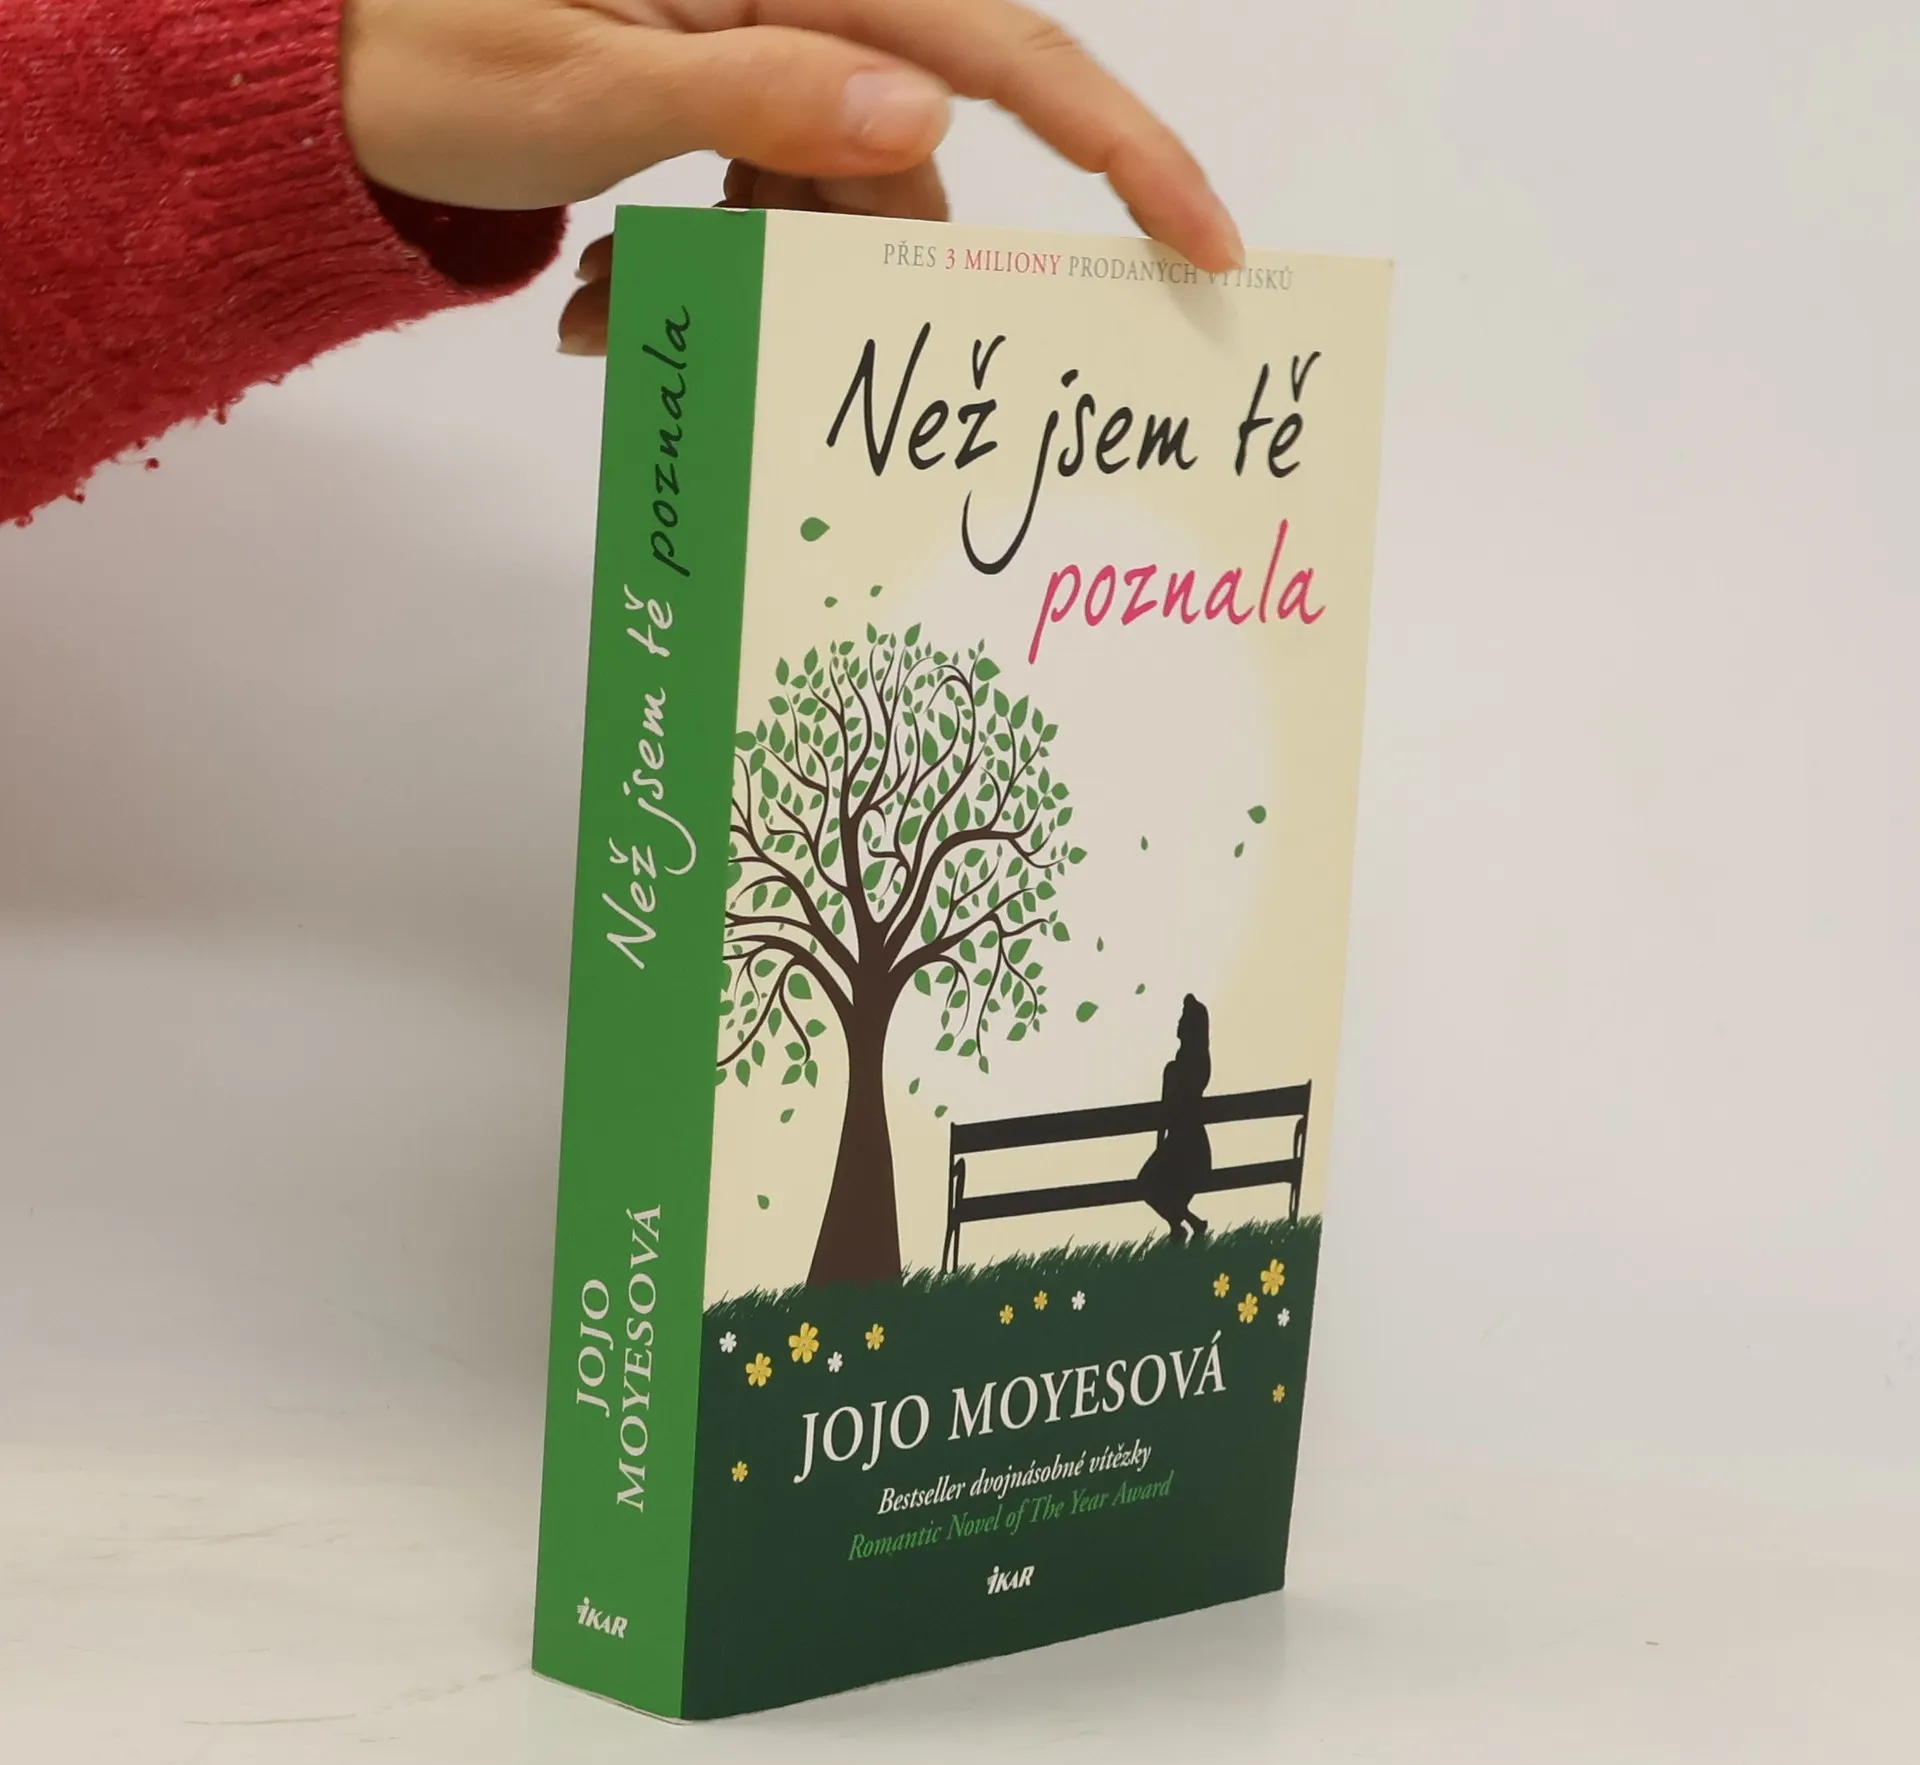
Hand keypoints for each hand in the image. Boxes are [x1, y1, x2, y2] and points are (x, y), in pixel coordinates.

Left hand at [339, 0, 1243, 350]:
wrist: (310, 75)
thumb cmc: (414, 59)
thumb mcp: (581, 92)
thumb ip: (761, 98)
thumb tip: (928, 125)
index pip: (1000, 51)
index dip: (1120, 149)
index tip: (1206, 242)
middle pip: (911, 155)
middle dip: (844, 267)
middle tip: (735, 330)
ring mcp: (752, 44)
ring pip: (835, 196)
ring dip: (752, 282)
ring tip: (616, 320)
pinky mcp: (716, 88)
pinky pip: (769, 194)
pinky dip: (714, 262)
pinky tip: (613, 297)